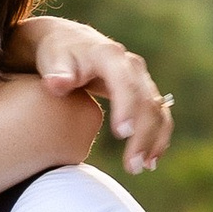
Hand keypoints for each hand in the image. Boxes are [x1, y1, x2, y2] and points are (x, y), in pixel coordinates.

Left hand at [23, 17, 174, 175]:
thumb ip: (56, 72)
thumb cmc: (58, 55)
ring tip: (142, 167)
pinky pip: (159, 115)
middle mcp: (132, 66)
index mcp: (109, 56)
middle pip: (146, 101)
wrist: (70, 44)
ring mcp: (141, 79)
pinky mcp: (144, 92)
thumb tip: (57, 83)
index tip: (122, 134)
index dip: (126, 107)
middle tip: (132, 166)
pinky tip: (151, 160)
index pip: (124, 82)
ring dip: (154, 140)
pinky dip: (159, 137)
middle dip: (143, 135)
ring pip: (157, 110)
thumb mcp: (53, 59)